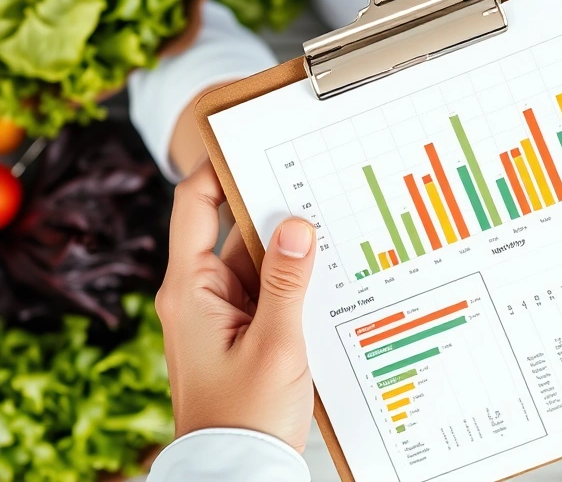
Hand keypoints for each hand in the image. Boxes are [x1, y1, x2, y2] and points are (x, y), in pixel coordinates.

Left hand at [156, 160, 316, 450]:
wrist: (239, 469)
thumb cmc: (246, 414)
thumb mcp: (276, 343)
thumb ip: (287, 280)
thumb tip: (297, 224)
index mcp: (191, 289)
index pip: (195, 207)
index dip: (219, 170)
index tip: (257, 146)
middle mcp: (201, 294)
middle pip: (236, 231)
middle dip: (276, 212)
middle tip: (320, 186)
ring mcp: (222, 314)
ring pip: (259, 262)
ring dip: (292, 252)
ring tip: (336, 228)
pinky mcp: (244, 332)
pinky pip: (269, 291)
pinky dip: (294, 282)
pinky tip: (330, 275)